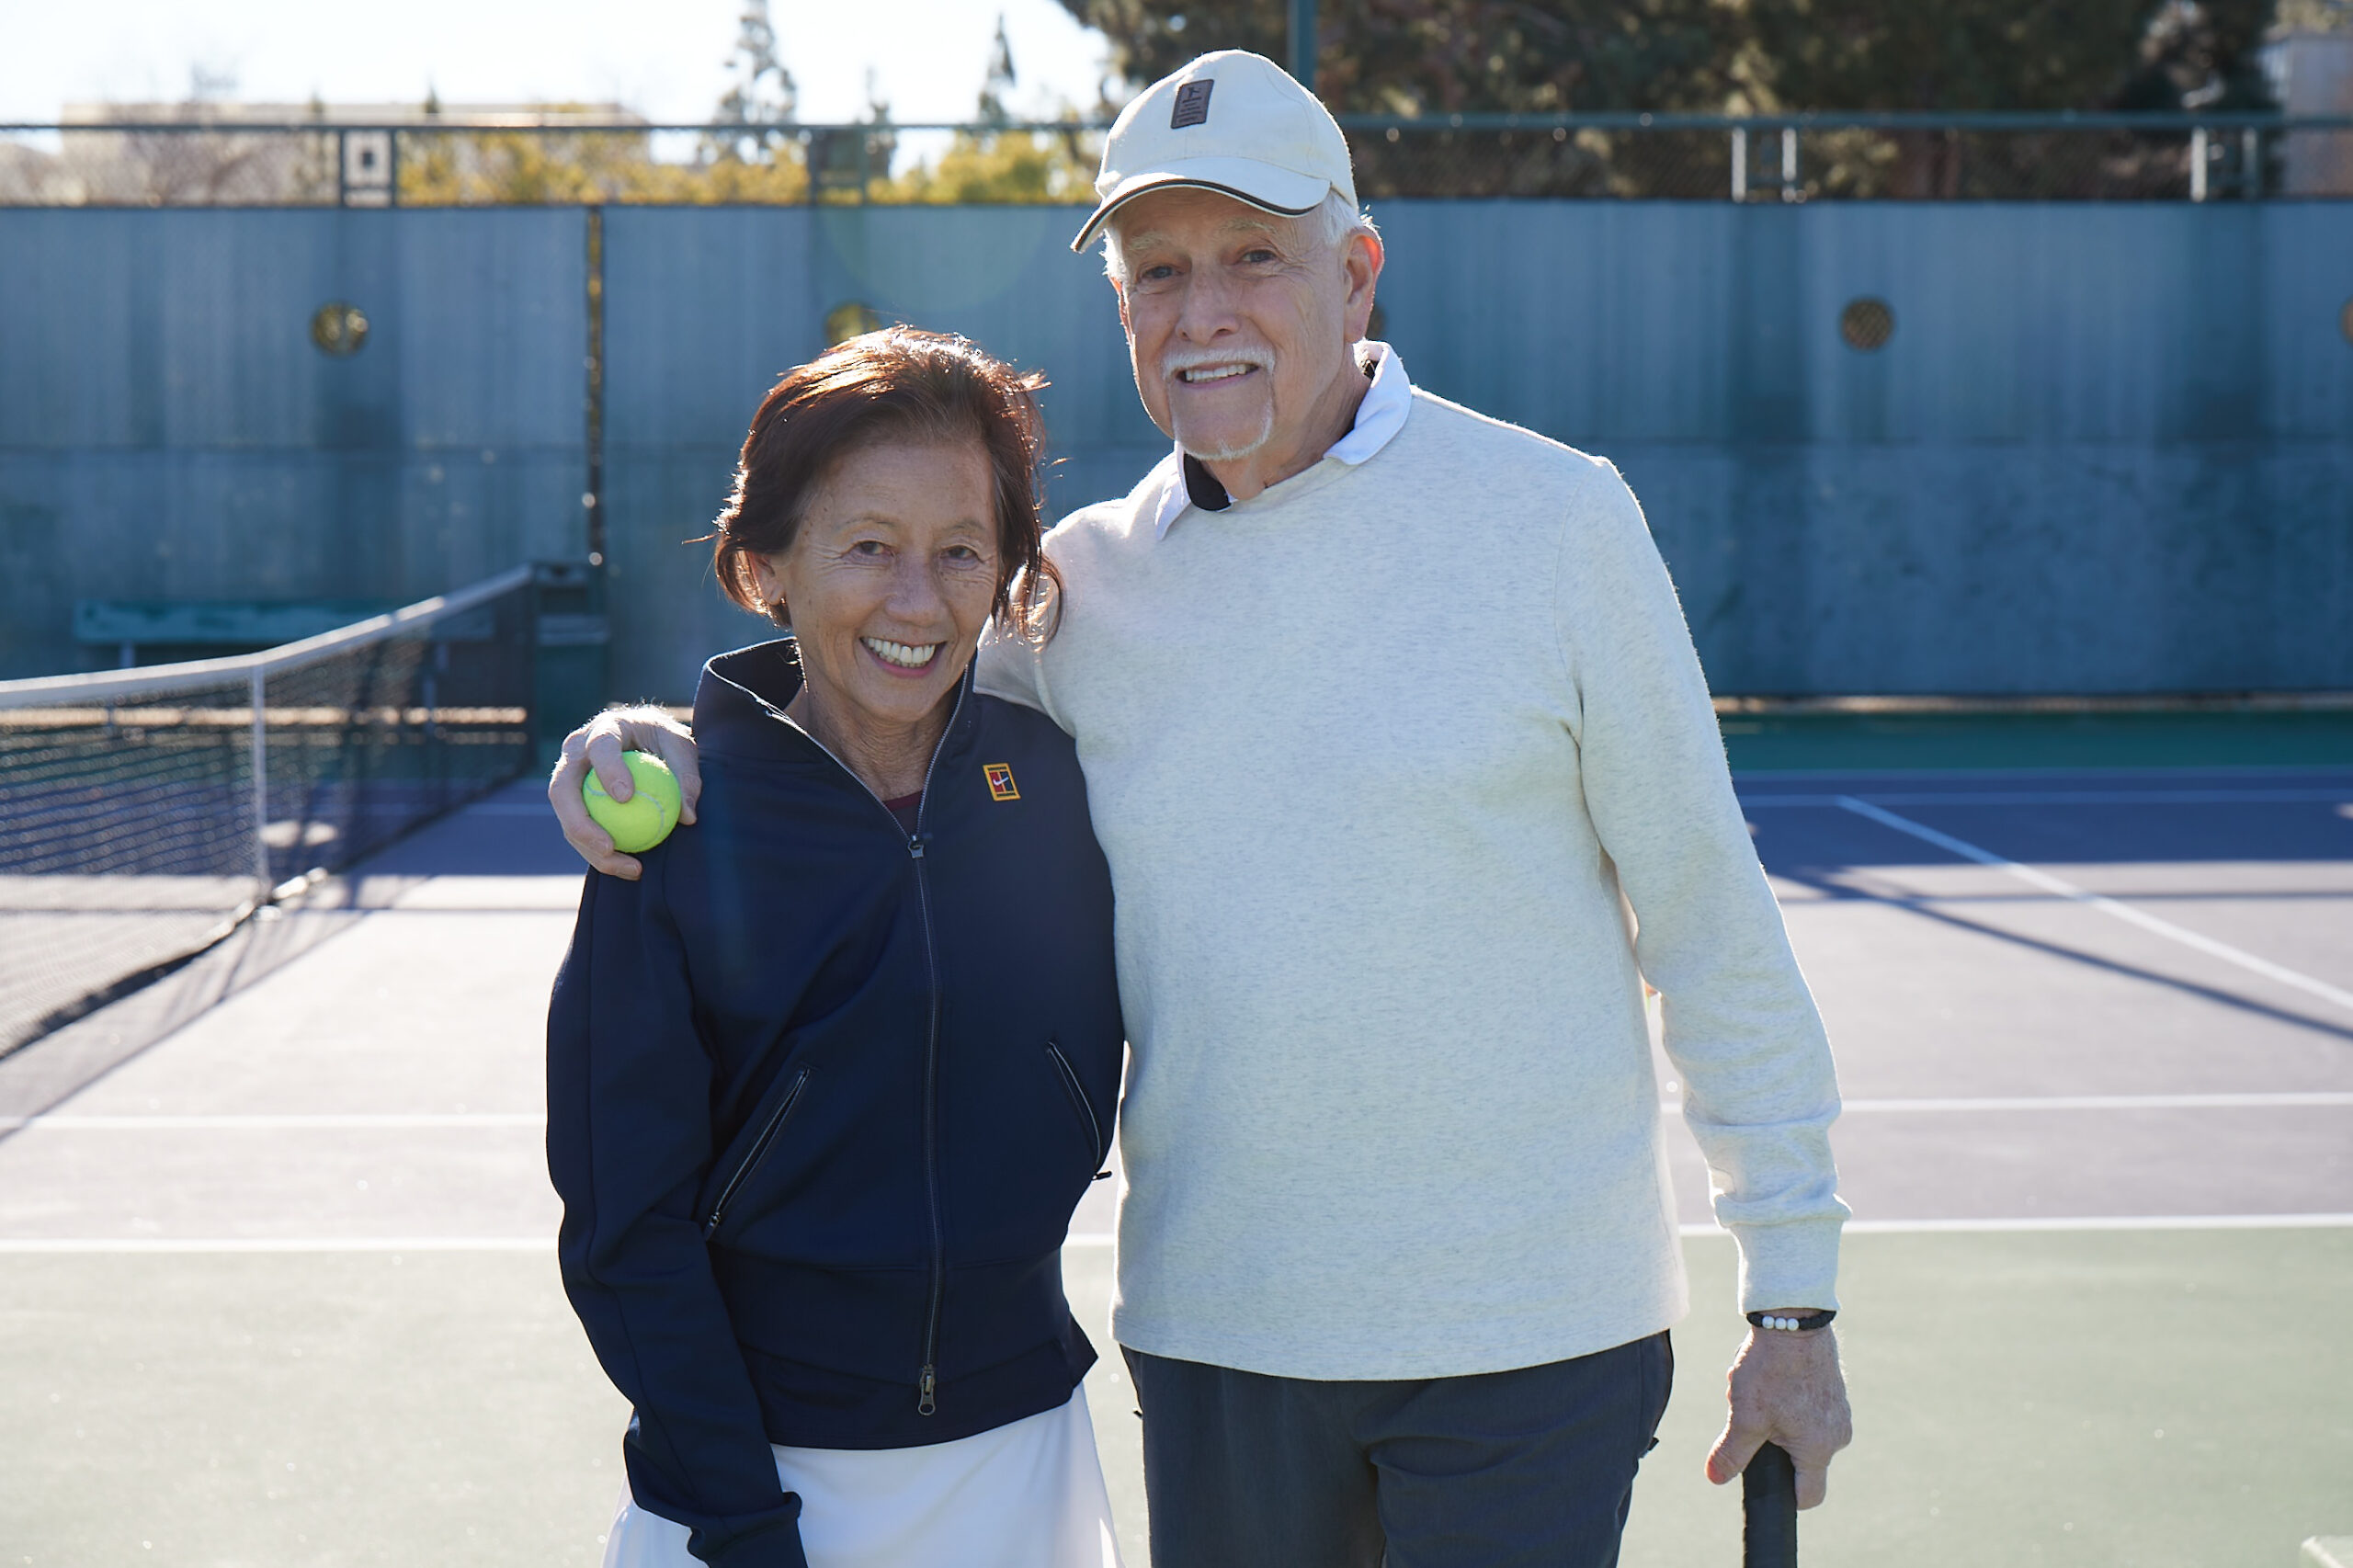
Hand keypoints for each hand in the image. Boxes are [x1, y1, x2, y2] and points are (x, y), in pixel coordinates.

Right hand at [547, 705, 702, 879]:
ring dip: (590, 848)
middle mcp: (577, 751)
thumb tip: (687, 816)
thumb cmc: (666, 741)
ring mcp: (570, 777)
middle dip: (579, 822)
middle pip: (563, 788)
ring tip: (629, 868)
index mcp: (605, 728)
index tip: (626, 797)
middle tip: (609, 847)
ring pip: (566, 817)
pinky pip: (579, 831)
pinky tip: (630, 868)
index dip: (608, 770)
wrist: (646, 740)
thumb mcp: (683, 749)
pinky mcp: (574, 801)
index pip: (600, 747)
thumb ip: (687, 778)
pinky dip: (601, 853)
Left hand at [1703, 1321, 1851, 1508]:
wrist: (1793, 1320)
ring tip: (1760, 1391)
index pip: (1809, 1496)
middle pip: (1800, 1461)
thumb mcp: (1745, 1415)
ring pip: (1800, 1432)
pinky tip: (1771, 1377)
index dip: (1785, 1495)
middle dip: (1771, 1445)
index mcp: (1819, 1449)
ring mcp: (1839, 1412)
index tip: (1764, 1476)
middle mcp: (1838, 1435)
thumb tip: (1715, 1478)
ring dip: (1775, 1419)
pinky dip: (1787, 1401)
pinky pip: (1808, 1410)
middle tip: (1752, 1417)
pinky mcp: (1834, 1392)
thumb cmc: (1772, 1369)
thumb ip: (1732, 1452)